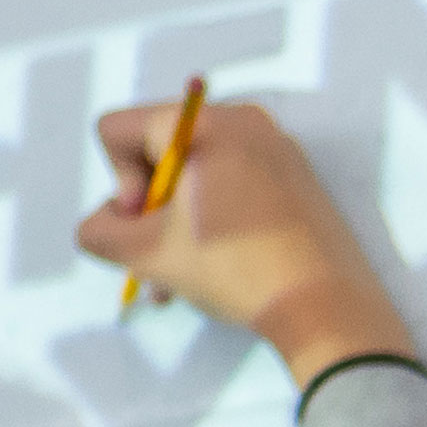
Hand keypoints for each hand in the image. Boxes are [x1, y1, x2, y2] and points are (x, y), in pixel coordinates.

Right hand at [72, 96, 406, 384]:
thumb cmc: (236, 270)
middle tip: (156, 261)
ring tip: (178, 282)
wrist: (326, 306)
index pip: (118, 130)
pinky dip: (214, 220)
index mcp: (202, 122)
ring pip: (195, 174)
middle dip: (147, 210)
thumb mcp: (146, 254)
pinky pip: (233, 184)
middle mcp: (242, 120)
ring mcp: (275, 147)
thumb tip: (104, 221)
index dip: (117, 182)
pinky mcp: (296, 177)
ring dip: (176, 226)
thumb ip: (99, 231)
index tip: (145, 221)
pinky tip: (216, 269)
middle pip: (158, 151)